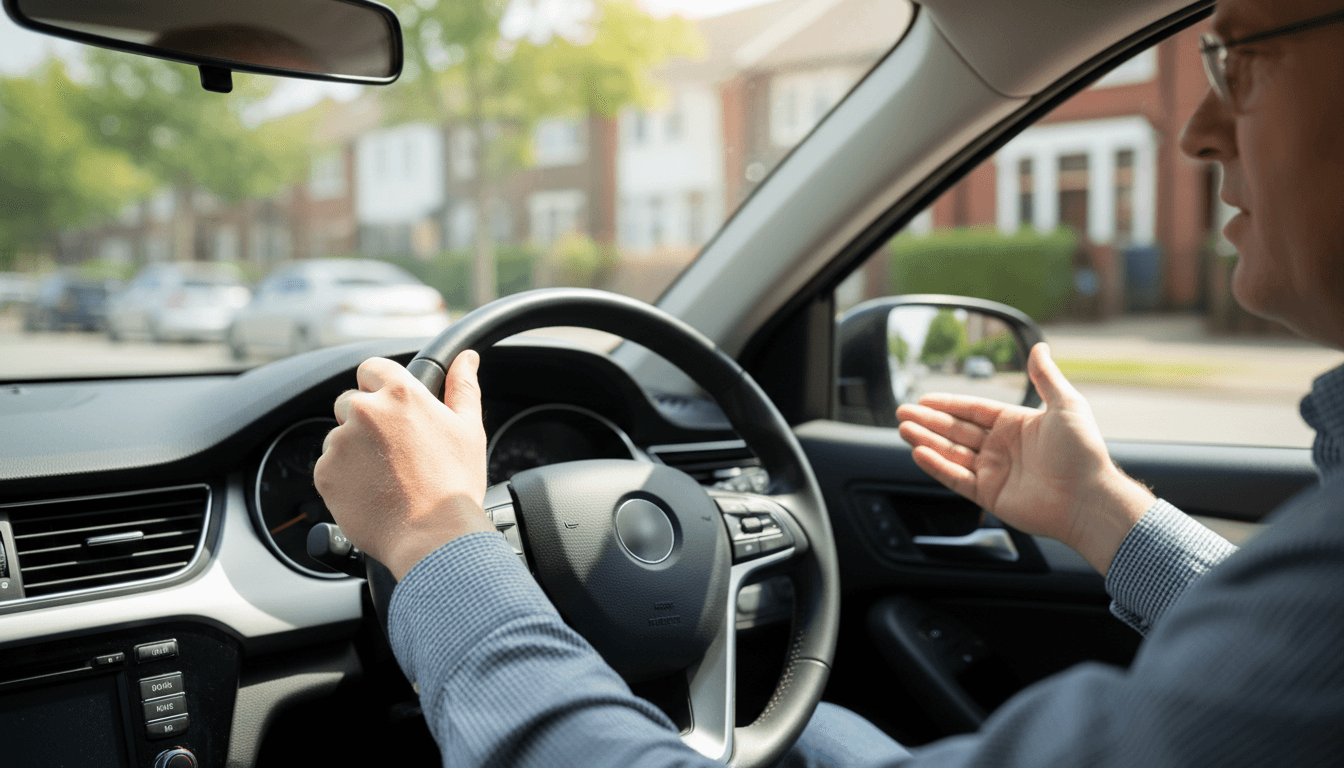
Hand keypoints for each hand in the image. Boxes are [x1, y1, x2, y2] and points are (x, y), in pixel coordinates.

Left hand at [314, 352, 495, 580]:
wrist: (432, 536)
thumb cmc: (455, 485)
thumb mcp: (469, 429)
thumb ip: (463, 387)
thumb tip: (466, 359)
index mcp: (401, 394)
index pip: (371, 368)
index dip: (379, 386)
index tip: (388, 405)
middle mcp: (365, 411)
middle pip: (350, 402)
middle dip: (366, 421)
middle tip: (393, 451)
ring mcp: (341, 442)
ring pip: (338, 437)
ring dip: (354, 450)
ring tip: (385, 477)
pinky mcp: (325, 472)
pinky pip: (329, 466)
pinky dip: (344, 477)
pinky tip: (372, 491)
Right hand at [896, 343, 1153, 574]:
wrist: (1089, 499)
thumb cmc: (1083, 452)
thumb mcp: (1066, 405)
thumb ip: (1046, 377)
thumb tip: (1040, 346)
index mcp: (1015, 424)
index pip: (973, 410)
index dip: (948, 403)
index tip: (924, 398)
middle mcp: (1001, 447)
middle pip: (956, 430)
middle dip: (929, 421)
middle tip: (903, 413)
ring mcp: (994, 472)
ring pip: (951, 453)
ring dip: (927, 440)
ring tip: (903, 429)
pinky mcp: (989, 495)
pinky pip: (956, 478)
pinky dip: (937, 466)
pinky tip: (920, 453)